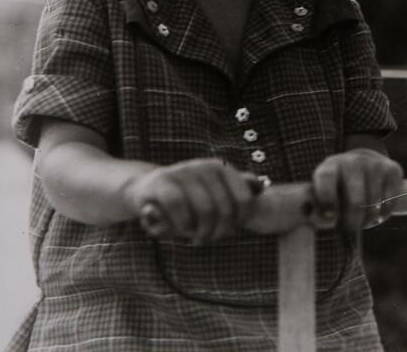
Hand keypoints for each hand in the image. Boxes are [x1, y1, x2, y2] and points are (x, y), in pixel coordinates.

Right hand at [129, 158, 260, 243]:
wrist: (145, 190)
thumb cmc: (185, 197)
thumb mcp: (212, 191)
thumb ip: (236, 188)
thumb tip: (261, 186)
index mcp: (220, 167)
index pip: (244, 200)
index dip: (239, 222)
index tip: (227, 231)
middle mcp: (203, 166)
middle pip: (224, 209)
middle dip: (217, 232)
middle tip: (206, 239)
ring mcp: (182, 172)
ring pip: (204, 210)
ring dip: (199, 231)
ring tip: (193, 237)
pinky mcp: (160, 182)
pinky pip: (178, 208)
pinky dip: (180, 226)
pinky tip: (177, 232)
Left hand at [312, 148, 403, 230]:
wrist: (364, 165)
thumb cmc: (340, 188)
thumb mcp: (326, 193)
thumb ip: (323, 208)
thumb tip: (328, 221)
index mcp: (331, 165)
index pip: (326, 178)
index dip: (327, 199)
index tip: (330, 216)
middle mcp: (353, 160)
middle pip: (356, 201)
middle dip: (352, 222)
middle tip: (350, 229)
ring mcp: (374, 163)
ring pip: (374, 206)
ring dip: (368, 220)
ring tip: (362, 218)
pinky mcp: (392, 169)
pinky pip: (389, 203)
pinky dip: (383, 213)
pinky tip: (377, 208)